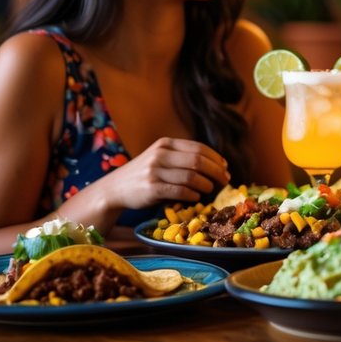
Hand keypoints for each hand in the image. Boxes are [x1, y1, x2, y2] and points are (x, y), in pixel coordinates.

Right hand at [100, 137, 229, 211]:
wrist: (114, 189)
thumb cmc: (144, 175)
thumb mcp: (160, 158)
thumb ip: (181, 158)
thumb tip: (216, 166)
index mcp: (165, 144)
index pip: (199, 148)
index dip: (216, 158)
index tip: (225, 167)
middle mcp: (160, 154)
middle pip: (198, 161)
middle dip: (216, 171)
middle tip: (225, 181)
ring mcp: (155, 171)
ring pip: (191, 176)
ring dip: (206, 184)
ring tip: (210, 190)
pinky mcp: (151, 188)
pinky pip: (180, 191)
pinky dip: (193, 194)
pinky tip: (196, 197)